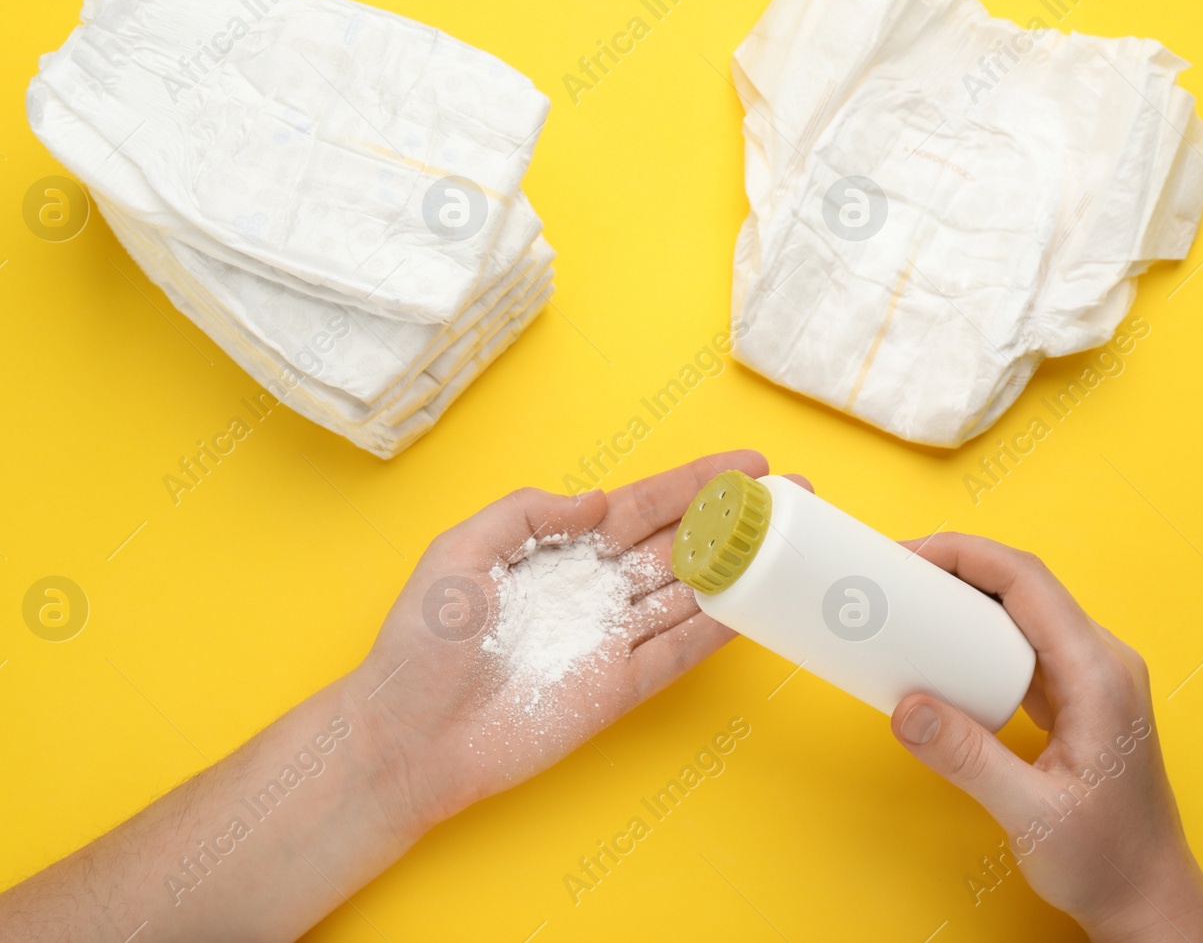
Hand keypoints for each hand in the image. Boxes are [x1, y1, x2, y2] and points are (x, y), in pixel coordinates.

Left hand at [351, 450, 767, 826]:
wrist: (408, 737)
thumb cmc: (421, 643)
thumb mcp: (461, 552)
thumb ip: (528, 515)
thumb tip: (598, 503)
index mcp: (559, 550)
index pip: (641, 506)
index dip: (695, 484)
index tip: (748, 465)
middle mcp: (594, 590)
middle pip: (680, 544)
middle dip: (736, 519)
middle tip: (794, 496)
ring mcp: (610, 640)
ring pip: (690, 595)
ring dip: (740, 568)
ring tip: (791, 541)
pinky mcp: (617, 690)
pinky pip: (678, 655)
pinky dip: (718, 633)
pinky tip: (757, 607)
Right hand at [887, 533, 1202, 941]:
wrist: (1149, 899)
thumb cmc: (1107, 862)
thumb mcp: (1030, 814)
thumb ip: (967, 760)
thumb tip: (906, 708)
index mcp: (1099, 674)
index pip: (1028, 582)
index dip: (966, 555)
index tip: (910, 554)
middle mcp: (1103, 662)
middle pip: (1026, 585)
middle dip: (959, 566)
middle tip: (897, 573)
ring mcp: (1094, 677)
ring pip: (1026, 610)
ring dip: (969, 597)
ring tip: (913, 602)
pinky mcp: (1079, 696)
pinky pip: (1026, 643)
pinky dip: (981, 634)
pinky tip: (946, 649)